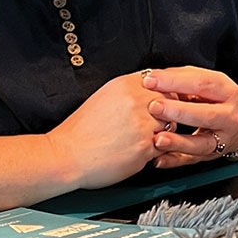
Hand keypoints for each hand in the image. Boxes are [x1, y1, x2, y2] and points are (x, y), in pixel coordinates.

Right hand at [46, 72, 168, 189]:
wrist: (67, 155)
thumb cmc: (81, 130)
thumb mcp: (104, 96)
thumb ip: (129, 91)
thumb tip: (150, 90)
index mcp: (125, 85)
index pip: (163, 82)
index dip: (164, 94)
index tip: (160, 103)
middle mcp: (135, 101)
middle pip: (171, 102)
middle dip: (167, 113)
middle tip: (153, 123)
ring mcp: (142, 125)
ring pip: (171, 126)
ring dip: (163, 133)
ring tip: (141, 138)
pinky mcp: (145, 147)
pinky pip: (164, 147)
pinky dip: (155, 150)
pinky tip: (136, 150)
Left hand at [141, 66, 237, 168]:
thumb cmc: (217, 98)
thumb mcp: (208, 82)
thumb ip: (183, 78)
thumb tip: (155, 78)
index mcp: (227, 92)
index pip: (202, 84)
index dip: (175, 81)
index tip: (150, 80)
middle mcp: (228, 116)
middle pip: (206, 115)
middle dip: (178, 111)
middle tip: (154, 107)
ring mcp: (222, 139)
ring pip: (201, 143)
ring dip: (178, 142)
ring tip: (158, 139)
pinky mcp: (211, 155)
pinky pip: (192, 160)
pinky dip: (174, 161)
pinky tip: (159, 159)